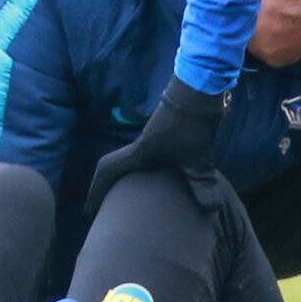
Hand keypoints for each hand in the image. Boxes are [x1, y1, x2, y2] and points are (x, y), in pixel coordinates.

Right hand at [82, 77, 226, 209]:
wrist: (199, 91)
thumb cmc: (192, 124)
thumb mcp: (198, 157)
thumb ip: (201, 183)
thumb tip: (212, 210)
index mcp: (140, 152)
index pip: (108, 170)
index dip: (96, 190)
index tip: (88, 210)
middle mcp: (140, 145)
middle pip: (111, 166)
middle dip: (104, 186)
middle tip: (105, 207)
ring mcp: (151, 137)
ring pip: (128, 161)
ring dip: (122, 177)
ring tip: (126, 196)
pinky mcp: (164, 134)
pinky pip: (144, 157)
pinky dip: (142, 170)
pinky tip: (156, 179)